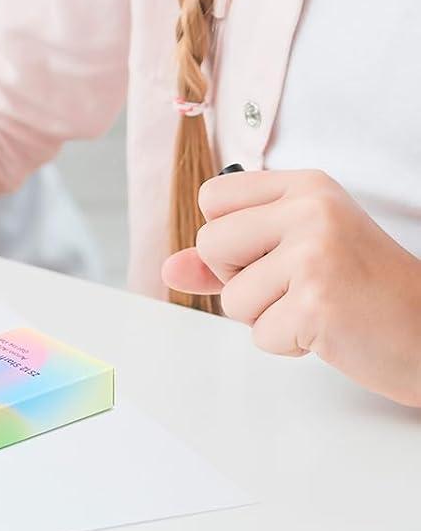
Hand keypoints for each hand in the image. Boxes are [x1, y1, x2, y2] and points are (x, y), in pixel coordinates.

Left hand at [163, 169, 420, 406]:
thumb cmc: (363, 290)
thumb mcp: (296, 249)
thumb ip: (228, 255)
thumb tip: (168, 269)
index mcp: (305, 186)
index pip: (212, 197)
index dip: (227, 235)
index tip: (270, 251)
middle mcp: (310, 210)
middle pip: (210, 244)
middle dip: (239, 279)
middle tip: (293, 285)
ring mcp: (315, 255)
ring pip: (231, 297)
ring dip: (266, 317)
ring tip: (315, 308)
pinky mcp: (318, 303)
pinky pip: (260, 334)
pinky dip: (287, 344)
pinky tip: (328, 331)